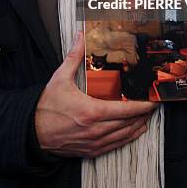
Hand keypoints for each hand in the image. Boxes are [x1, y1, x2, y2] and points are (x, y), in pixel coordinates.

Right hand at [34, 31, 156, 158]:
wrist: (32, 131)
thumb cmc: (46, 106)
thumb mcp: (60, 78)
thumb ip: (74, 56)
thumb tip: (80, 37)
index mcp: (92, 111)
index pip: (126, 110)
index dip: (143, 106)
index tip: (153, 101)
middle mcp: (96, 130)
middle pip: (129, 123)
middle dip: (145, 115)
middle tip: (154, 106)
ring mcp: (94, 142)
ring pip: (125, 136)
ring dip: (139, 126)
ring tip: (147, 117)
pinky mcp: (90, 150)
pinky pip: (115, 146)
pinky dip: (128, 138)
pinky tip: (133, 131)